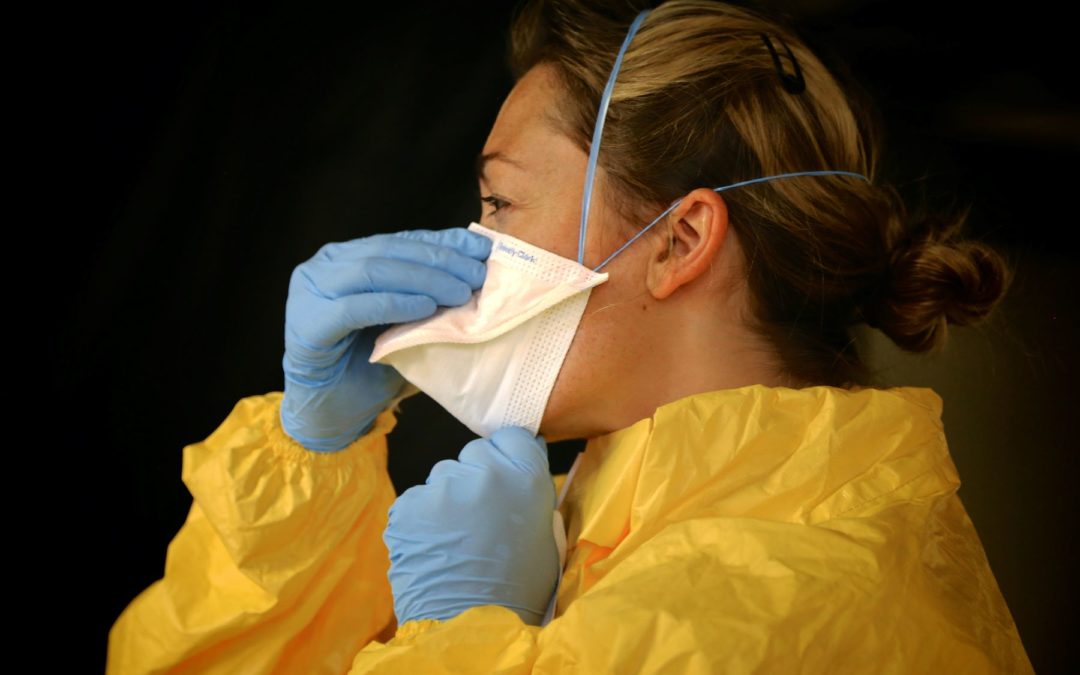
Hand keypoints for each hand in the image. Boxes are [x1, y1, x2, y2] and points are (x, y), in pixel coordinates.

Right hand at [280, 228, 491, 451]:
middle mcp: (325, 267)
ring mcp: (311, 292)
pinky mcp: (308, 324)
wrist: (331, 413)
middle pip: (388, 250)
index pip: (401, 241)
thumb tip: (475, 272)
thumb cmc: (370, 366)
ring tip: (460, 292)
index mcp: (347, 257)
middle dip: (439, 260)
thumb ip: (426, 294)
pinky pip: (355, 308)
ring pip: (373, 271)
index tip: (481, 249)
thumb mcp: (405, 322)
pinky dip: (394, 304)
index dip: (443, 242)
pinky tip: (426, 308)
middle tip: (476, 274)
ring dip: (423, 279)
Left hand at [383, 427, 559, 625]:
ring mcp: (442, 487)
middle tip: (479, 516)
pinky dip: (422, 519)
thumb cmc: (516, 588)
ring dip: (448, 498)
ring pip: (443, 476)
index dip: (507, 455)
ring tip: (454, 538)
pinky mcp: (408, 505)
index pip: (512, 436)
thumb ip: (529, 492)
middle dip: (476, 477)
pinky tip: (434, 547)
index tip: (503, 474)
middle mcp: (484, 472)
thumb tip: (515, 470)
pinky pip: (417, 500)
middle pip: (475, 454)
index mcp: (526, 477)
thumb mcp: (543, 535)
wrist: (469, 625)